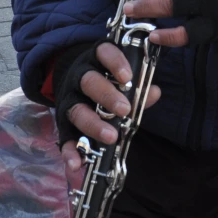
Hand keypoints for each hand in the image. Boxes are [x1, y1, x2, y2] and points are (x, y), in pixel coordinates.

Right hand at [54, 42, 160, 187]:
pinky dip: (70, 151)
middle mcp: (79, 77)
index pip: (104, 53)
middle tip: (125, 110)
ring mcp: (69, 100)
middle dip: (107, 96)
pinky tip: (77, 164)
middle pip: (89, 82)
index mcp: (97, 61)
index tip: (127, 77)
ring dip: (93, 124)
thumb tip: (155, 92)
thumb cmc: (106, 81)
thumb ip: (138, 88)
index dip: (115, 63)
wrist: (74, 84)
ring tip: (111, 137)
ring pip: (76, 110)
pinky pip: (64, 137)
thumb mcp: (120, 79)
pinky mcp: (62, 123)